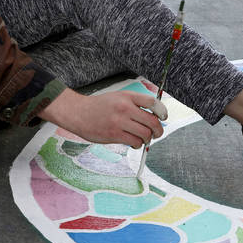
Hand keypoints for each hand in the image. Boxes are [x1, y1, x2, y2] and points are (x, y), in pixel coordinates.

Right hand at [41, 89, 165, 147]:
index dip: (162, 111)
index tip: (164, 117)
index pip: (152, 102)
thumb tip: (154, 116)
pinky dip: (137, 145)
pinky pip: (134, 142)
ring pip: (145, 134)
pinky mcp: (114, 134)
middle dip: (158, 130)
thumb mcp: (118, 97)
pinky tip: (133, 143)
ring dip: (147, 139)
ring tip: (143, 139)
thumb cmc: (99, 106)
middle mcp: (125, 108)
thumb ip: (134, 104)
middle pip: (152, 121)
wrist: (78, 113)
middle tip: (157, 133)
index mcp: (127, 97)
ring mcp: (119, 122)